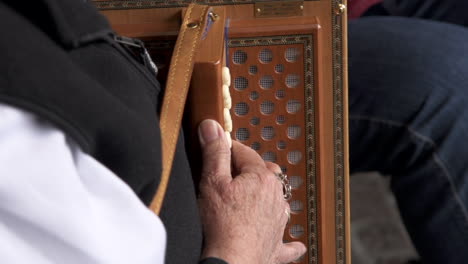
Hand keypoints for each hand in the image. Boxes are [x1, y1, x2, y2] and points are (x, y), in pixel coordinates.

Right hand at [197, 120, 305, 263]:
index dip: (229, 150)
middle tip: (230, 175)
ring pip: (277, 200)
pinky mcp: (277, 245)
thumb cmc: (221, 225)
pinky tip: (295, 244)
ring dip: (266, 197)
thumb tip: (213, 127)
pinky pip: (288, 241)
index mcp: (261, 179)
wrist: (231, 262)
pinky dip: (289, 241)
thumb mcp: (212, 182)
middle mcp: (275, 197)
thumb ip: (215, 153)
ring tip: (250, 200)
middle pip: (265, 174)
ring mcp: (279, 222)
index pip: (245, 153)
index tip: (218, 150)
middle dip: (249, 171)